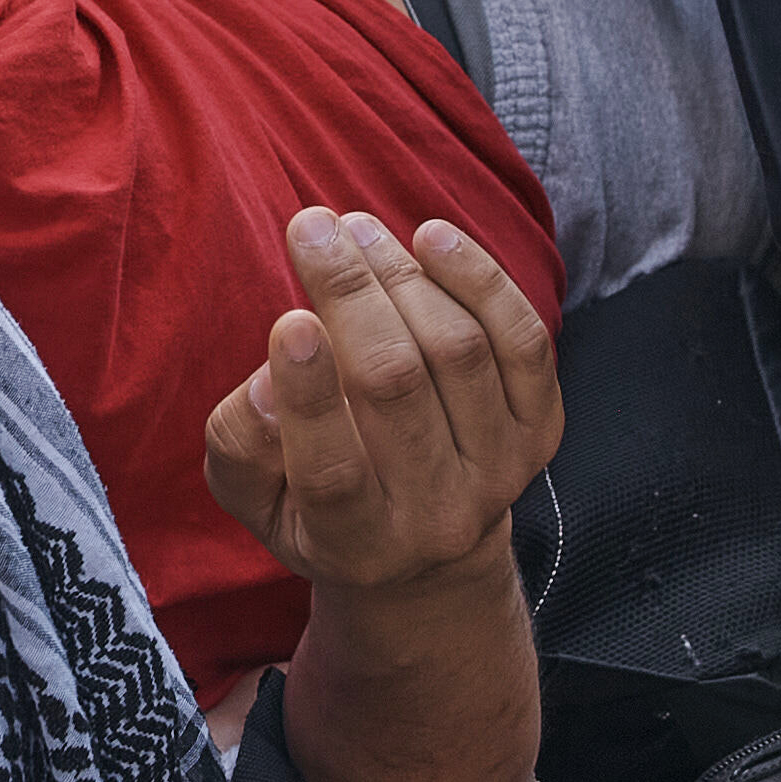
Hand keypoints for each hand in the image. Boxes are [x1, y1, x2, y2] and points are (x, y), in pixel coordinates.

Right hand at [203, 209, 561, 594]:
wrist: (425, 554)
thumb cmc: (315, 507)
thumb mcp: (255, 500)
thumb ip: (242, 446)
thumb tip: (265, 381)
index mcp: (356, 544)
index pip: (333, 473)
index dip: (310, 395)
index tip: (289, 318)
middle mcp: (438, 517)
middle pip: (397, 388)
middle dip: (352, 295)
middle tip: (311, 226)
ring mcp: (498, 473)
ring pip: (458, 352)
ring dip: (403, 276)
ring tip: (356, 229)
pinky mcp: (538, 432)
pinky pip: (523, 342)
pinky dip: (482, 281)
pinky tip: (433, 239)